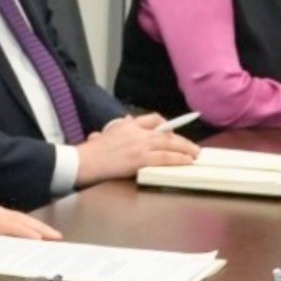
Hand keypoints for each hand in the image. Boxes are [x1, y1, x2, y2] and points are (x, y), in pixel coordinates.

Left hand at [0, 200, 60, 244]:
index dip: (20, 231)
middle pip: (18, 220)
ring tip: (56, 236)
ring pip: (21, 219)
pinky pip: (18, 220)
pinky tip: (42, 234)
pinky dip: (32, 226)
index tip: (37, 239)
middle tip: (56, 238)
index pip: (4, 224)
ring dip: (39, 226)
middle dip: (38, 228)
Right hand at [74, 114, 199, 183]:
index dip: (166, 125)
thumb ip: (116, 128)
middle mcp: (137, 132)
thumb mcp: (103, 133)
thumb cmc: (91, 151)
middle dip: (181, 140)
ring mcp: (140, 145)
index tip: (172, 131)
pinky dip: (179, 159)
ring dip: (186, 149)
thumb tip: (122, 123)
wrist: (85, 161)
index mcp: (128, 125)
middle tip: (192, 147)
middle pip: (166, 133)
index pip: (153, 119)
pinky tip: (187, 161)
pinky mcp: (142, 159)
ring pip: (170, 144)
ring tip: (195, 155)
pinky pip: (166, 157)